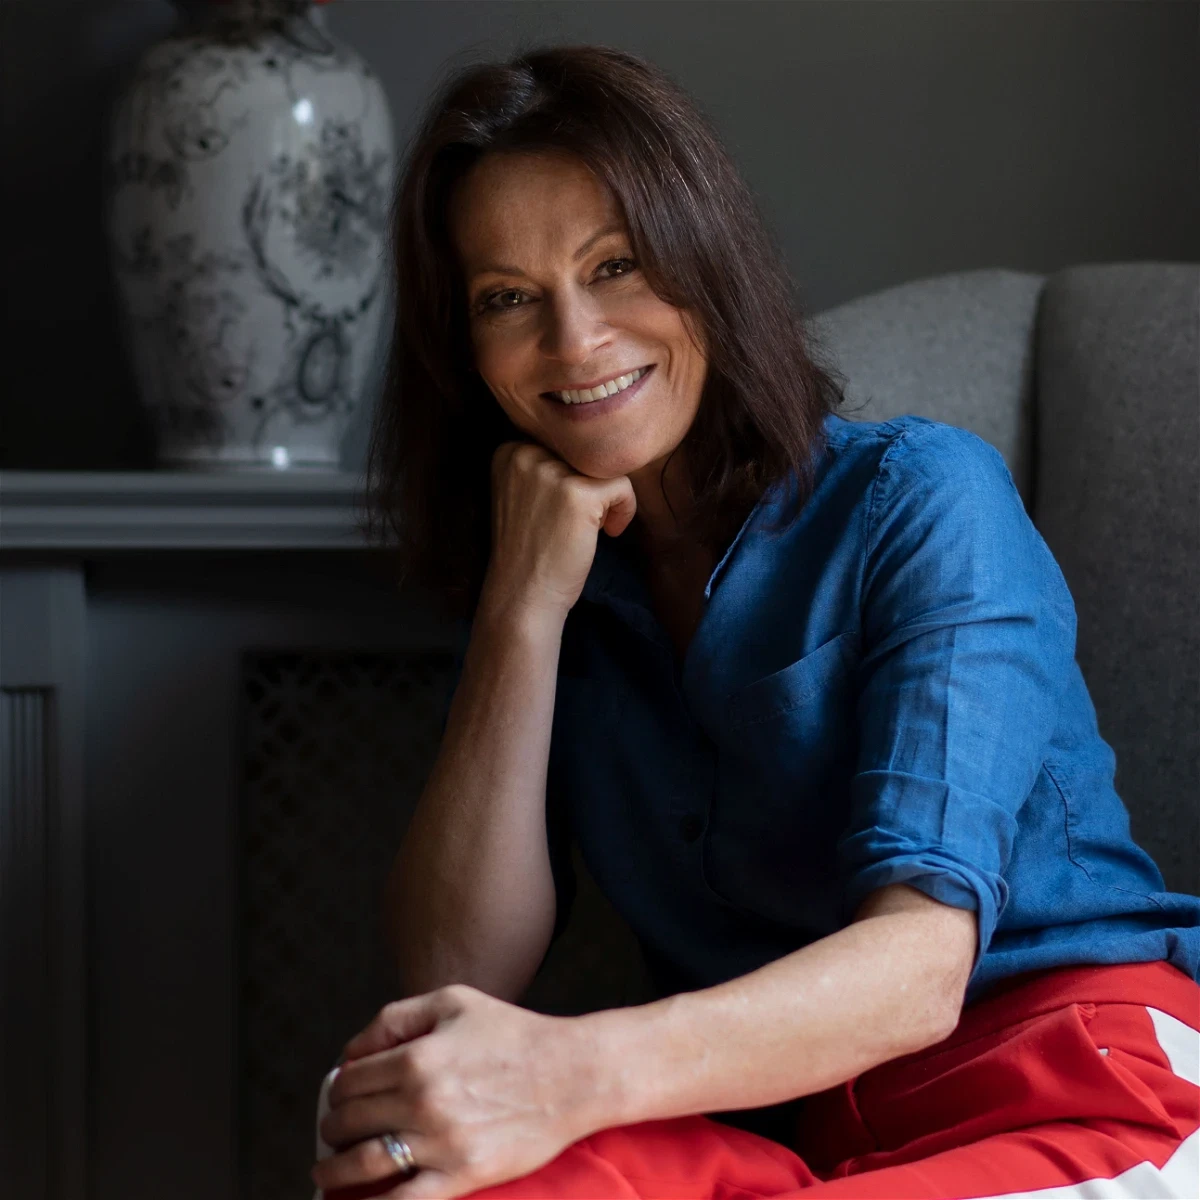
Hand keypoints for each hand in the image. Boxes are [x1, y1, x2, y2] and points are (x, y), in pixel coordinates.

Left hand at [312, 984, 596, 1199]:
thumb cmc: (512, 1033)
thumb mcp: (453, 1002)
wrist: (571, 1074)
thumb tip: (350, 1053)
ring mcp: (440, 1143)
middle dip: (333, 1129)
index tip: (340, 1096)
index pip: (349, 1082)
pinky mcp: (461, 1176)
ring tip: (327, 1175)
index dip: (337, 1090)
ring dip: (333, 1172)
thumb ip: (395, 1018)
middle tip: (333, 1132)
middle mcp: (422, 1101)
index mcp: (416, 1057)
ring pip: (363, 1166)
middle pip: (349, 1123)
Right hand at [477, 441, 636, 625]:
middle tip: (578, 523)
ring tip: (590, 529)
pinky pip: (623, 486)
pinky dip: (625, 510)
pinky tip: (608, 533)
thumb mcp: (523, 496)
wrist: (522, 595)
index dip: (572, 477)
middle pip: (584, 454)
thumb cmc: (529, 551)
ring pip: (605, 468)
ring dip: (606, 500)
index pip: (563, 445)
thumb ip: (544, 467)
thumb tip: (593, 448)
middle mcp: (525, 454)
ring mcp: (551, 472)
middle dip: (590, 487)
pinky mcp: (578, 493)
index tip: (564, 511)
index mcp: (508, 451)